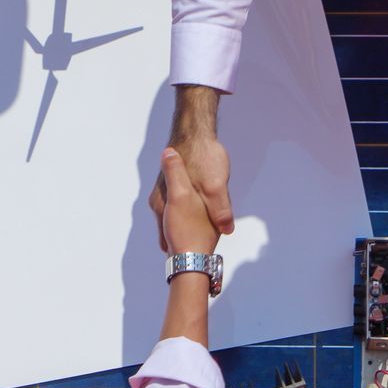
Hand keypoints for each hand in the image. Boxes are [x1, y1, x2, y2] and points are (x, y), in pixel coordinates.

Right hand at [149, 91, 234, 250]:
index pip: (168, 233)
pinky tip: (195, 210)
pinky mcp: (170, 179)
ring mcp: (164, 187)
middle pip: (170, 224)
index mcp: (166, 200)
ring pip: (174, 212)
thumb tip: (227, 229)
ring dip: (183, 222)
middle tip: (191, 252)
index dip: (178, 247)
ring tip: (194, 237)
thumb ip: (220, 209)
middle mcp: (160, 196)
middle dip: (179, 237)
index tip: (186, 259)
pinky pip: (177, 200)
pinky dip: (185, 208)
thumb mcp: (215, 186)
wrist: (194, 128)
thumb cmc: (204, 156)